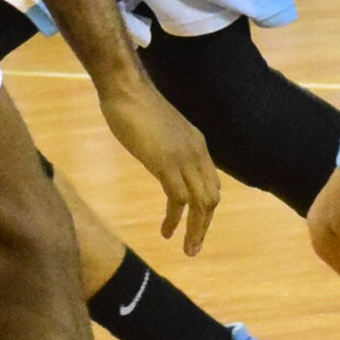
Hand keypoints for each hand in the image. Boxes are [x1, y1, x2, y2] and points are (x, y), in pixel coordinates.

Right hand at [96, 72, 220, 255]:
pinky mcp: (166, 163)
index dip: (206, 207)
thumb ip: (167, 147)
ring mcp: (183, 158)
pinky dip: (175, 220)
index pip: (212, 183)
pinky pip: (179, 199)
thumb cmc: (136, 107)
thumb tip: (162, 161)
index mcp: (197, 144)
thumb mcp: (161, 131)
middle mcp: (197, 152)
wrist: (127, 90)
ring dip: (196, 230)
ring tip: (187, 249)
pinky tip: (166, 231)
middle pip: (211, 197)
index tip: (195, 225)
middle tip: (193, 247)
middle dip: (204, 225)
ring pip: (201, 203)